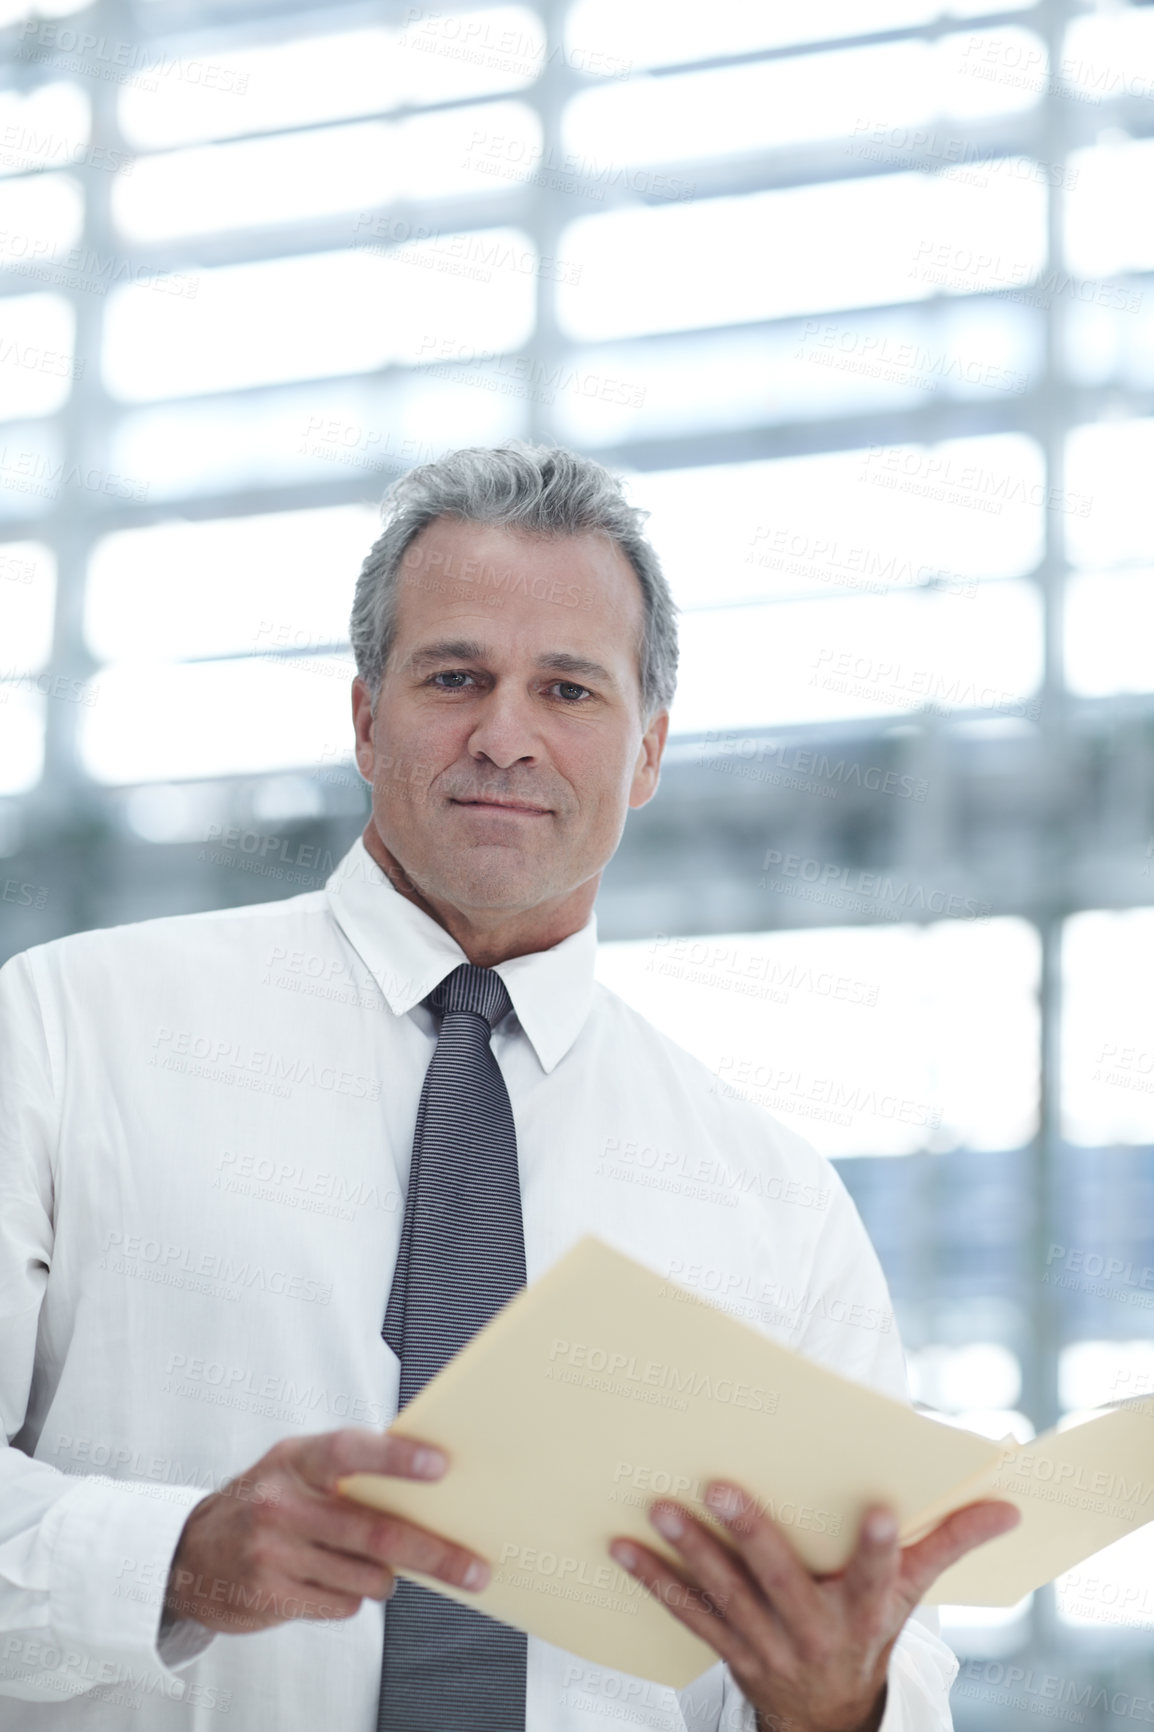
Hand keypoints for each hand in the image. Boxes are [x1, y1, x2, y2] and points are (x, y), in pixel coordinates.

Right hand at [163, 1427, 490, 1635]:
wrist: (188, 1554)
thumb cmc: (263, 1501)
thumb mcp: (294, 1467)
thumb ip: (347, 1471)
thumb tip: (425, 1485)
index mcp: (296, 1460)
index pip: (351, 1450)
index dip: (396, 1456)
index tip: (440, 1465)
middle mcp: (283, 1504)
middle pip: (375, 1532)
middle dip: (434, 1553)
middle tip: (474, 1568)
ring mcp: (274, 1553)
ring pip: (367, 1576)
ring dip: (387, 1576)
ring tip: (374, 1564)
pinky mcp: (272, 1597)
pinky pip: (343, 1604)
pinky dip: (352, 1595)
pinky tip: (331, 1579)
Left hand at [609, 1486, 1019, 1731]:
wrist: (830, 1715)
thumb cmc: (872, 1629)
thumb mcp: (915, 1592)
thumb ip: (952, 1541)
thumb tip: (1010, 1504)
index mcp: (865, 1609)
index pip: (876, 1574)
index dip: (876, 1545)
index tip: (875, 1508)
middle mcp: (814, 1628)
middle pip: (781, 1578)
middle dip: (750, 1534)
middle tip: (719, 1485)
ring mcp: (766, 1643)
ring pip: (726, 1595)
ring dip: (690, 1551)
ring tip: (660, 1508)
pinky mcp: (729, 1648)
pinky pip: (688, 1614)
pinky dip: (654, 1580)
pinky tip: (622, 1548)